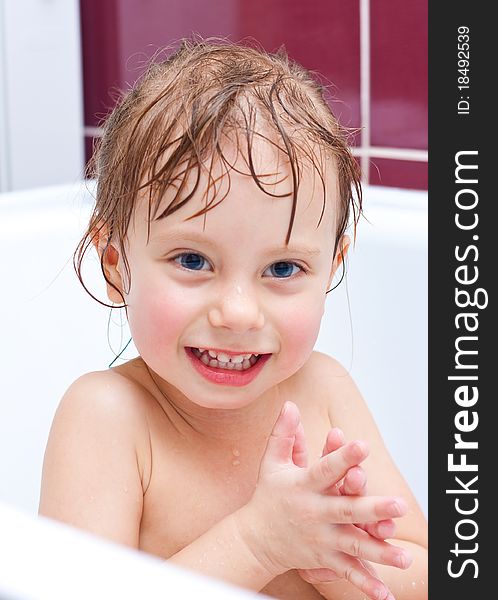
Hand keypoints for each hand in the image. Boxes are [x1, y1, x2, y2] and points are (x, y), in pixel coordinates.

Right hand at [235, 401, 410, 599]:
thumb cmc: (268, 495)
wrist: (255, 539)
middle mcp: (314, 513)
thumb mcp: (272, 462)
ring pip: (353, 545)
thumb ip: (283, 433)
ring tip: (405, 556)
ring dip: (379, 551)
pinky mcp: (324, 559)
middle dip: (373, 508)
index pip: (325, 469)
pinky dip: (365, 584)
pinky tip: (386, 594)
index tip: (362, 444)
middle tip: (400, 504)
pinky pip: (347, 573)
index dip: (342, 456)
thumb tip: (290, 404)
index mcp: (304, 486)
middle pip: (346, 510)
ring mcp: (321, 539)